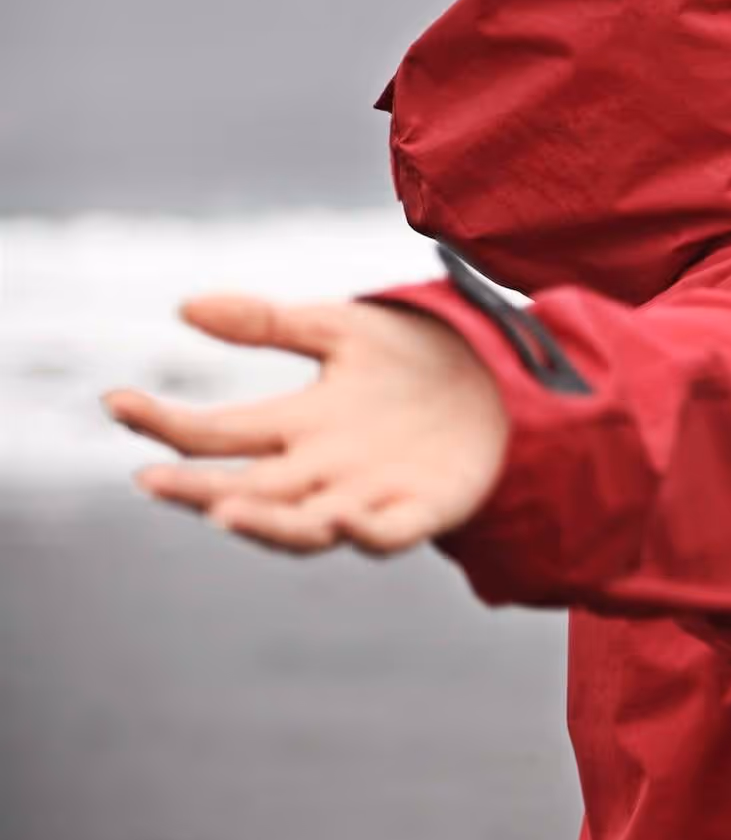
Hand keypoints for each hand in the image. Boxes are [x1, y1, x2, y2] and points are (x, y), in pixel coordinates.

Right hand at [102, 294, 509, 556]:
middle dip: (196, 489)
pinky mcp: (422, 510)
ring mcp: (368, 494)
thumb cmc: (415, 355)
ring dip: (266, 524)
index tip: (117, 400)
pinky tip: (345, 520)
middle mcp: (321, 468)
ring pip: (303, 526)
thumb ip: (268, 322)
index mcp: (296, 424)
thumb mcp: (341, 329)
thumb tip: (185, 306)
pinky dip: (365, 532)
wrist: (504, 376)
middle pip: (246, 489)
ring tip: (225, 512)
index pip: (216, 433)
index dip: (165, 423)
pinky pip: (389, 534)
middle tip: (151, 480)